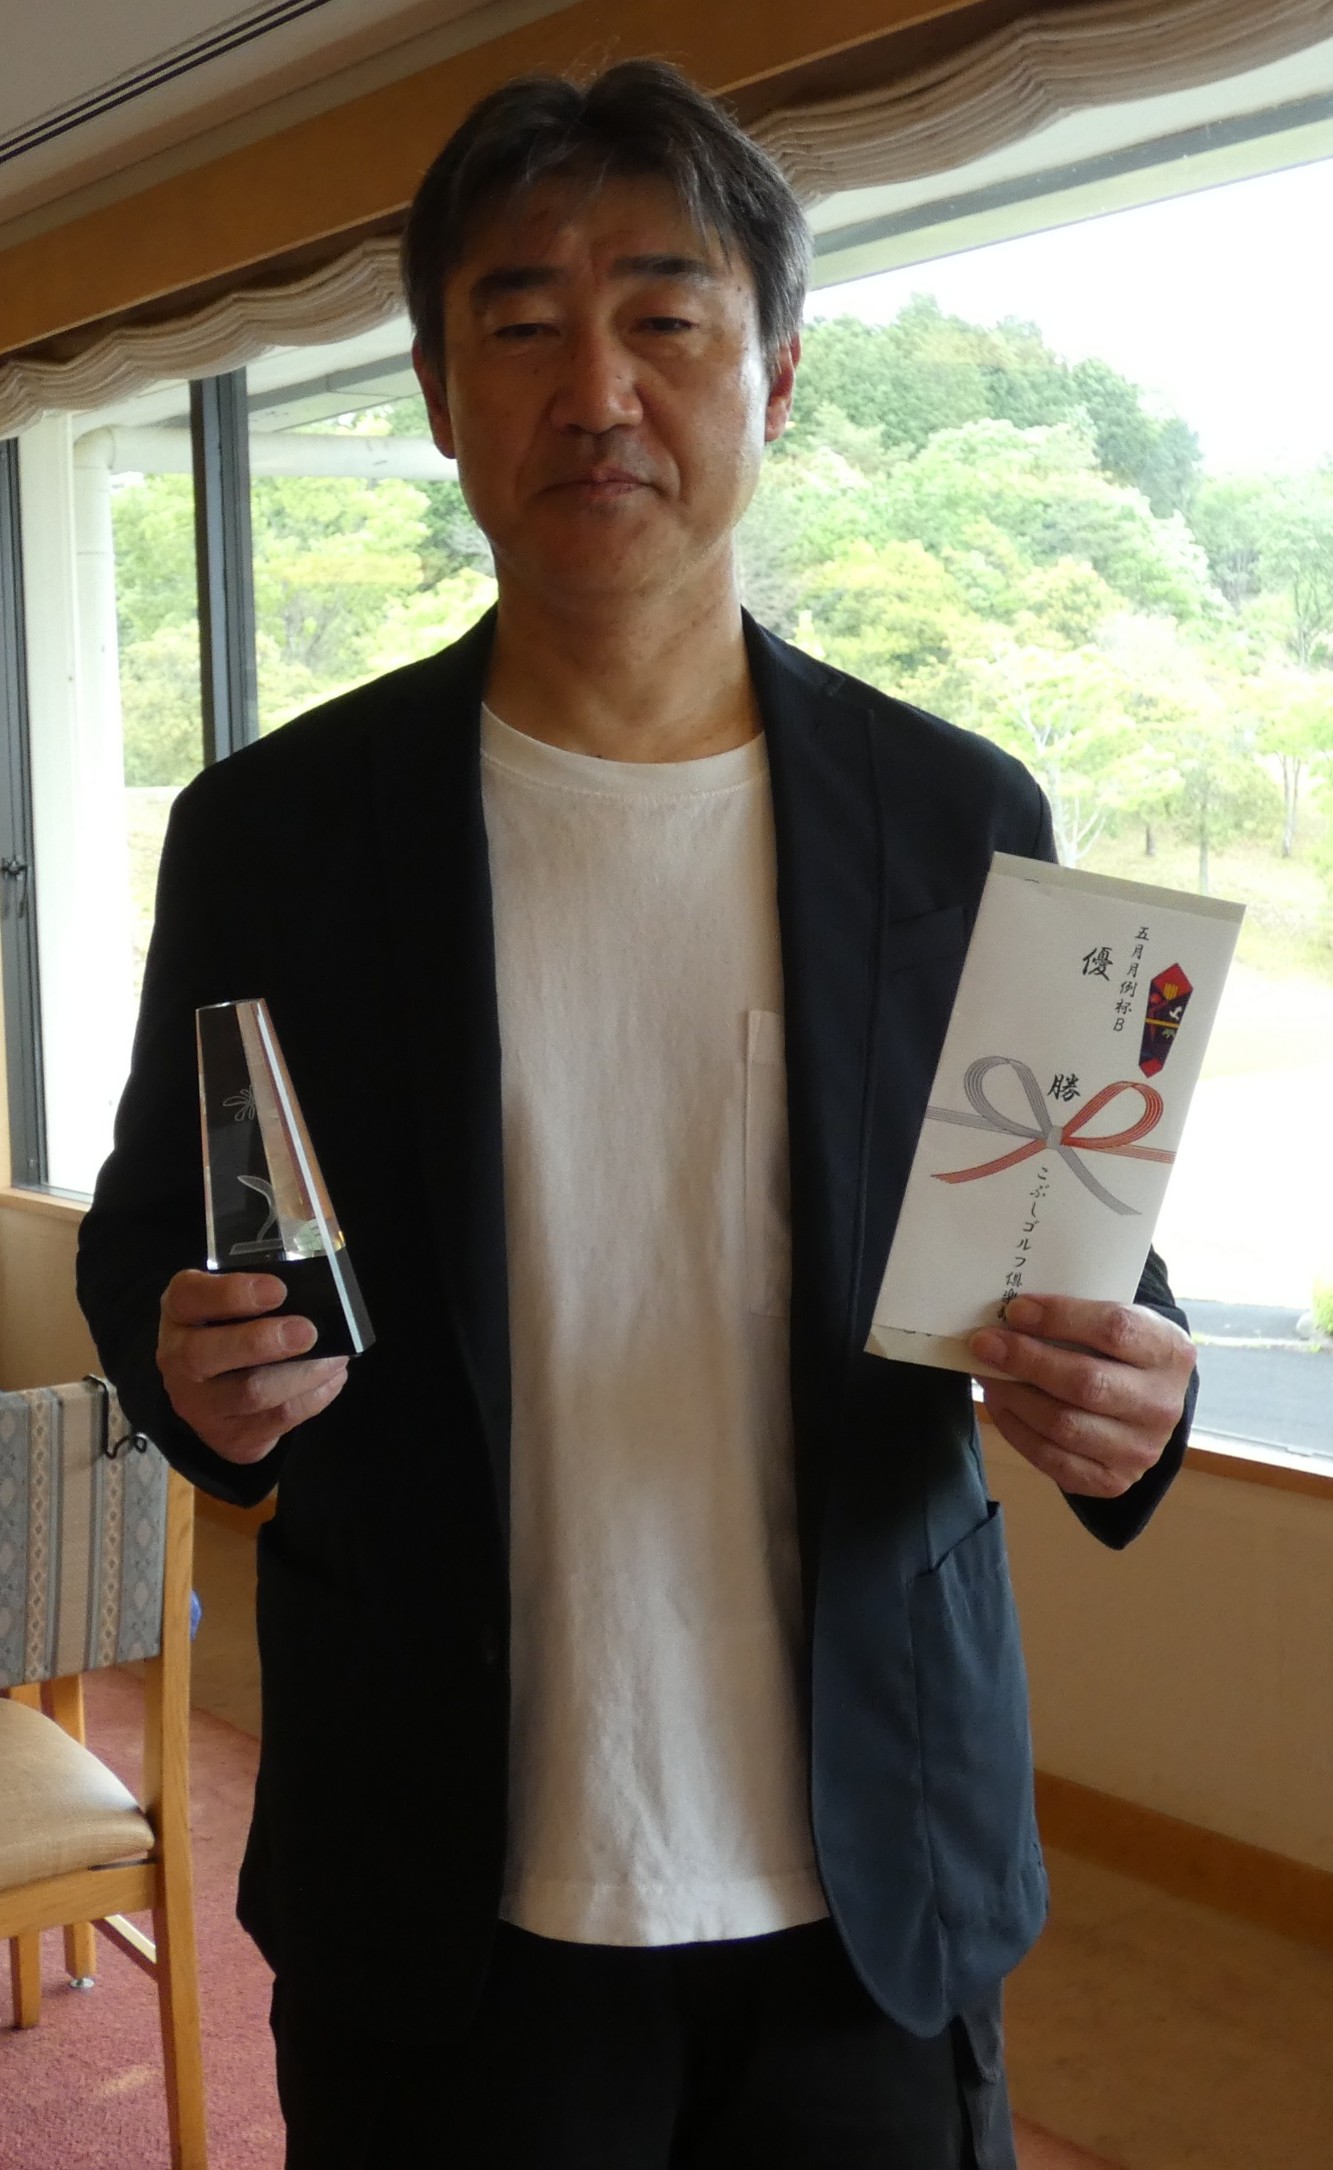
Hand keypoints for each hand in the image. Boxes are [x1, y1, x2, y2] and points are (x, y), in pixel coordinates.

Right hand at [157, 1270, 348, 1464]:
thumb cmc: (235, 1330)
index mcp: (180, 1312)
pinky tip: (331, 1379)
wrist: (219, 1393)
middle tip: (307, 1332)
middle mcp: (177, 1360)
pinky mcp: (228, 1437)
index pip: (188, 1295)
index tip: (278, 1290)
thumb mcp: (235, 1303)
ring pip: (250, 1393)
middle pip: (205, 1355)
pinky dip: (312, 1398)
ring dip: (301, 1375)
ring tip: (335, 1358)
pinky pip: (276, 1420)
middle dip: (262, 1342)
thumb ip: (260, 1296)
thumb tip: (311, 1298)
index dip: (232, 1293)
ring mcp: (199, 1406)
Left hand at [969, 1293, 1195, 1498]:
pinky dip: (1016, 1429)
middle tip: (985, 1343)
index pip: (1114, 1330)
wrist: (1147, 1405)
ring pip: (1064, 1424)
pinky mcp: (1112, 1481)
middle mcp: (1161, 1405)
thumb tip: (1010, 1316)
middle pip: (1085, 1383)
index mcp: (1169, 1352)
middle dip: (1026, 1360)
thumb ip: (1077, 1316)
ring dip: (1014, 1396)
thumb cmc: (1120, 1352)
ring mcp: (1140, 1450)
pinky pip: (1052, 1459)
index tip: (1015, 1310)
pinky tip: (1001, 1404)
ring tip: (988, 1373)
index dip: (1059, 1318)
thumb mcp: (1119, 1322)